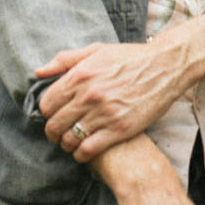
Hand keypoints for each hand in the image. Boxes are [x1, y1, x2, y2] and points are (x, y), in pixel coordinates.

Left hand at [35, 41, 183, 160]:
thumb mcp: (96, 50)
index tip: (52, 115)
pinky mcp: (120, 129)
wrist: (166, 66)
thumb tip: (38, 72)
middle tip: (58, 133)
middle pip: (55, 124)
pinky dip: (81, 155)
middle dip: (52, 132)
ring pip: (69, 139)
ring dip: (66, 144)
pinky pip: (88, 150)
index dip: (46, 112)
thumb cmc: (131, 57)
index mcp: (81, 74)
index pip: (46, 103)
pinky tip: (83, 151)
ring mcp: (104, 113)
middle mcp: (89, 95)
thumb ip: (65, 60)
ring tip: (71, 142)